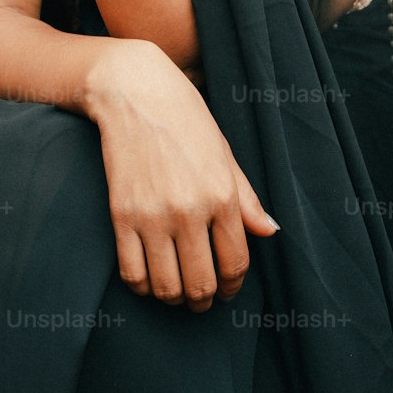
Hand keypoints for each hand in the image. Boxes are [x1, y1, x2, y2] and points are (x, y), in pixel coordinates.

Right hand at [85, 40, 279, 313]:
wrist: (135, 91)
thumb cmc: (186, 118)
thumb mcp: (224, 153)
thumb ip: (246, 199)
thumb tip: (270, 232)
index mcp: (222, 194)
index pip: (235, 263)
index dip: (233, 285)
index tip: (227, 290)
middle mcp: (190, 210)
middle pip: (201, 283)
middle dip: (204, 300)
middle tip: (202, 299)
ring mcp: (153, 215)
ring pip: (166, 287)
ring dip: (174, 298)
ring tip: (176, 291)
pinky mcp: (121, 215)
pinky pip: (133, 273)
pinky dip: (143, 286)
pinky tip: (150, 277)